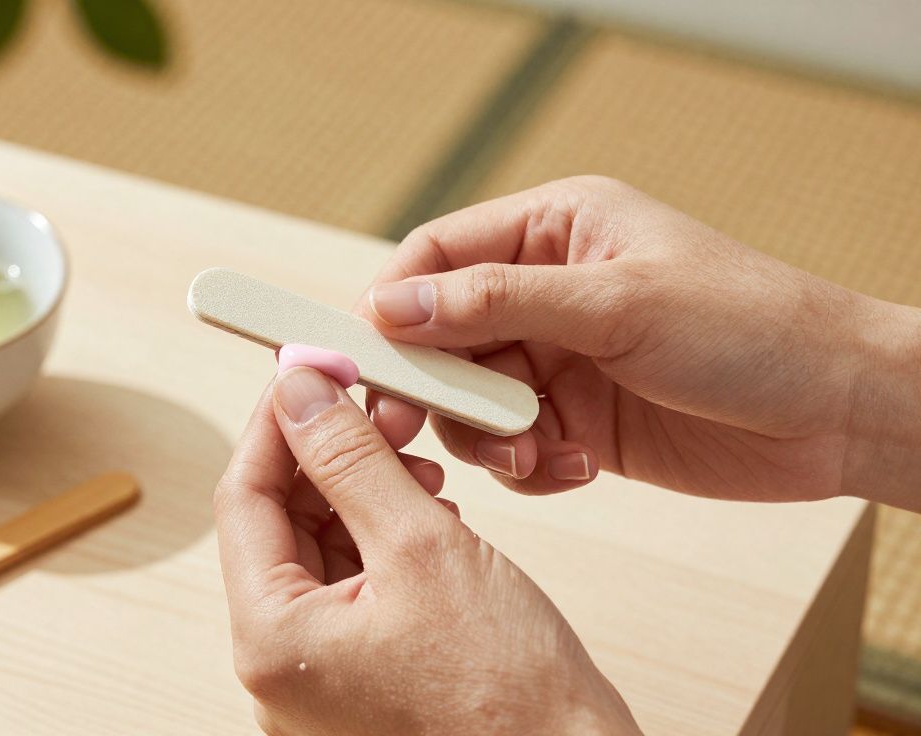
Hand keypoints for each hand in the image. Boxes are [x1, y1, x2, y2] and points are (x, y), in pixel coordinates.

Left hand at [214, 367, 639, 734]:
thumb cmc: (509, 700)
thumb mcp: (424, 548)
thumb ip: (353, 461)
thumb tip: (302, 395)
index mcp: (272, 641)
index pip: (243, 498)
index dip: (278, 424)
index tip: (311, 370)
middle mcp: (281, 667)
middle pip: (279, 524)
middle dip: (329, 455)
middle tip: (380, 404)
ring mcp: (321, 677)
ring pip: (320, 551)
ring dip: (362, 491)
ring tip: (417, 460)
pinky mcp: (364, 676)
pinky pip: (354, 587)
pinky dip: (384, 538)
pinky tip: (429, 511)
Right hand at [358, 176, 920, 509]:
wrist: (838, 413)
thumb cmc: (749, 327)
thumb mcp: (616, 304)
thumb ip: (498, 302)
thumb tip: (392, 305)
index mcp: (554, 231)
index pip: (437, 255)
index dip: (394, 304)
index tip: (369, 360)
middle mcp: (547, 292)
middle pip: (442, 336)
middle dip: (438, 386)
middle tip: (426, 426)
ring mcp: (561, 360)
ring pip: (471, 401)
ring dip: (489, 437)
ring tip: (537, 452)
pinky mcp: (578, 421)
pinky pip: (514, 448)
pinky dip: (531, 465)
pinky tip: (578, 466)